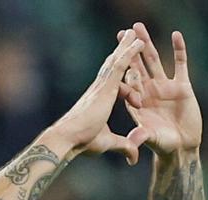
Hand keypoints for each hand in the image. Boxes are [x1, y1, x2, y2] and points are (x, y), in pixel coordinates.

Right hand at [49, 29, 144, 162]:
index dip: (127, 88)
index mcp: (99, 101)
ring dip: (126, 46)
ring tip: (135, 33)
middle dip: (121, 53)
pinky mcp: (106, 85)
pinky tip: (138, 42)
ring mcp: (102, 85)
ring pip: (117, 60)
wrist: (70, 138)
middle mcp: (99, 89)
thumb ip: (124, 146)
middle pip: (112, 66)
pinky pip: (121, 64)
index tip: (136, 100)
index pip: (115, 86)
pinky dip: (129, 52)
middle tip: (128, 40)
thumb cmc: (83, 142)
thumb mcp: (109, 143)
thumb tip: (134, 158)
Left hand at [121, 22, 201, 155]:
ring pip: (154, 60)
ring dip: (147, 43)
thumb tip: (133, 140)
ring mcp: (164, 87)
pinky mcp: (182, 86)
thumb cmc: (163, 145)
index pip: (129, 83)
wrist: (182, 147)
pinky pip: (180, 64)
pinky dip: (179, 49)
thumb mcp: (152, 139)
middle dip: (130, 50)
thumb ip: (142, 136)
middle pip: (137, 65)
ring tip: (139, 27)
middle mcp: (148, 91)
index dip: (126, 71)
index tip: (120, 58)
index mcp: (138, 102)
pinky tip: (176, 34)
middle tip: (122, 32)